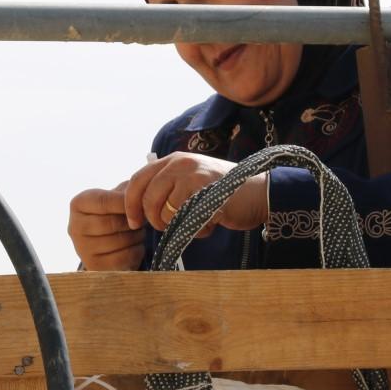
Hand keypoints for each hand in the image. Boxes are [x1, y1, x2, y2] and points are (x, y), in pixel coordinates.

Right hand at [69, 182, 144, 269]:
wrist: (108, 241)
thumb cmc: (115, 212)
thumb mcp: (118, 196)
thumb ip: (129, 191)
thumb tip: (142, 194)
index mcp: (78, 204)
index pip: (103, 201)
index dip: (126, 203)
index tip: (141, 204)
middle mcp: (74, 227)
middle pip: (111, 223)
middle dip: (132, 222)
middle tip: (142, 221)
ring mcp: (82, 249)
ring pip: (119, 241)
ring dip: (137, 236)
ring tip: (137, 232)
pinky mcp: (95, 266)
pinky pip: (124, 257)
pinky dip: (136, 251)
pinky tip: (134, 246)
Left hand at [123, 153, 269, 235]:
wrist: (259, 193)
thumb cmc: (224, 193)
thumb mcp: (191, 181)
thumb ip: (168, 187)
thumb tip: (140, 206)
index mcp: (174, 159)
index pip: (138, 179)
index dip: (130, 203)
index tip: (134, 222)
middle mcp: (180, 163)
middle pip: (147, 198)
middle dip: (153, 220)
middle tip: (167, 228)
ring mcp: (192, 175)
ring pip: (164, 211)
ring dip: (177, 226)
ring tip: (197, 223)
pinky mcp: (203, 191)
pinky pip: (184, 220)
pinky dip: (194, 230)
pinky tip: (209, 224)